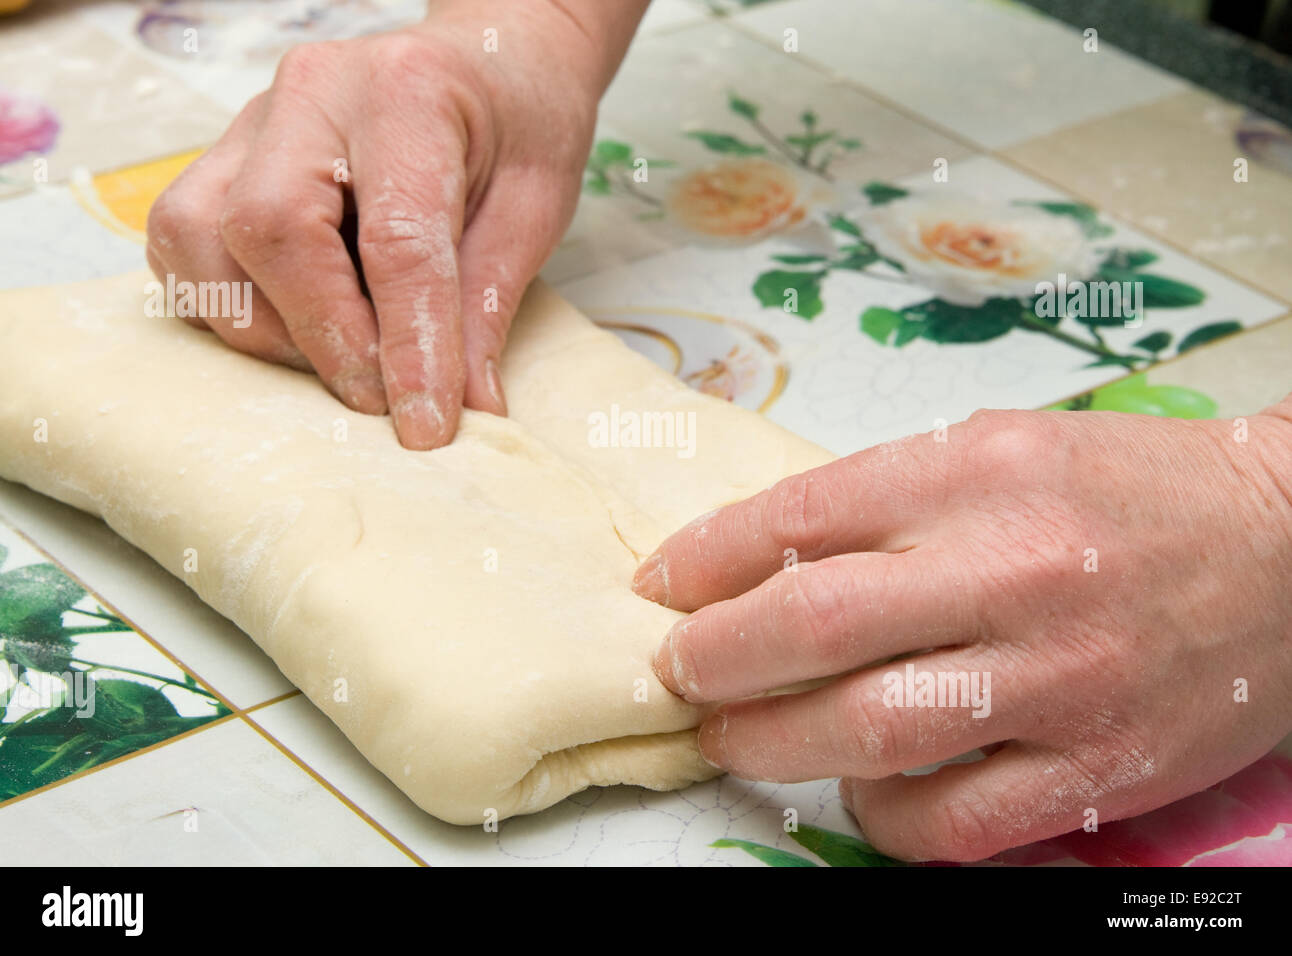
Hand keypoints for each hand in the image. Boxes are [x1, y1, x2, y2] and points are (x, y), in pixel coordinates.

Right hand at [146, 0, 618, 447]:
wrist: (487, 58)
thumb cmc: (517, 121)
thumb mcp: (536, 205)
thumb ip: (491, 301)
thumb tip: (461, 404)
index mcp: (408, 94)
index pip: (395, 242)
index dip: (408, 346)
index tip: (424, 424)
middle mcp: (312, 95)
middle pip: (268, 229)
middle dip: (321, 337)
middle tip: (381, 396)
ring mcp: (254, 119)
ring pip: (198, 236)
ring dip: (264, 325)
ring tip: (341, 354)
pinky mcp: (225, 153)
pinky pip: (181, 239)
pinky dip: (225, 300)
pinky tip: (294, 320)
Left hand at [634, 402, 1291, 860]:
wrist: (1287, 548)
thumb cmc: (1131, 492)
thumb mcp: (1002, 451)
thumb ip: (889, 500)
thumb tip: (764, 559)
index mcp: (978, 471)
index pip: (800, 514)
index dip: (705, 557)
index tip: (661, 584)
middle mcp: (1013, 568)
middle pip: (811, 626)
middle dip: (712, 657)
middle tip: (676, 671)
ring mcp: (1056, 676)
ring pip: (866, 730)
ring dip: (769, 741)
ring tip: (731, 735)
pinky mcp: (1094, 765)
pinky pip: (950, 822)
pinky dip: (877, 816)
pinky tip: (858, 788)